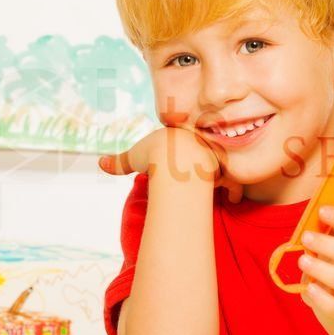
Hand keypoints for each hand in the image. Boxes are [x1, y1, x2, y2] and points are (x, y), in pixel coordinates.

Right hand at [99, 113, 241, 201]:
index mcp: (182, 136)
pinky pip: (232, 181)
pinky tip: (233, 198)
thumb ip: (118, 161)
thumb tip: (99, 164)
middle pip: (208, 151)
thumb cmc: (152, 156)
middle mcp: (201, 143)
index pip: (186, 142)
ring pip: (223, 165)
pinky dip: (234, 190)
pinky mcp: (222, 172)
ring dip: (224, 176)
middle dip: (209, 160)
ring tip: (224, 188)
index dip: (186, 151)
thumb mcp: (133, 157)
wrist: (173, 160)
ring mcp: (214, 156)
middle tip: (208, 173)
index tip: (183, 160)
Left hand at [298, 206, 333, 318]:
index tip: (321, 211)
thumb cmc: (331, 259)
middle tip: (305, 237)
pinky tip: (308, 288)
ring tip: (302, 261)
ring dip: (322, 271)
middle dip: (328, 245)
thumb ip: (321, 231)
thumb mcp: (330, 242)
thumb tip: (307, 221)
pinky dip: (322, 299)